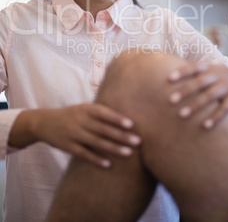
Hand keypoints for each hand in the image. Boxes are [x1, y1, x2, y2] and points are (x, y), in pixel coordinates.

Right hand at [9, 104, 140, 167]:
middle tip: (138, 141)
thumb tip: (124, 116)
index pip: (103, 112)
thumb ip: (100, 112)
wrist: (43, 122)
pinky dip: (96, 160)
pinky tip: (109, 165)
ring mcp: (73, 134)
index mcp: (85, 108)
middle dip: (121, 135)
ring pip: (96, 142)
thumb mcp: (83, 108)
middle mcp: (79, 120)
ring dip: (113, 148)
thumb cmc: (71, 115)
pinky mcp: (67, 146)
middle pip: (103, 129)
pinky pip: (84, 154)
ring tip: (129, 153)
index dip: (117, 118)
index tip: (131, 124)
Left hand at [167, 62, 227, 128]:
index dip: (182, 72)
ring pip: (210, 96)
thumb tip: (167, 76)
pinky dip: (215, 117)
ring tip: (181, 115)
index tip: (168, 78)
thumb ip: (193, 73)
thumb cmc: (221, 77)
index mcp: (209, 68)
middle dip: (185, 91)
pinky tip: (205, 126)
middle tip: (170, 100)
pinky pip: (225, 109)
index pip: (194, 67)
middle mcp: (218, 76)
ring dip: (195, 106)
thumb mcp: (211, 71)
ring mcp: (227, 87)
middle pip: (200, 82)